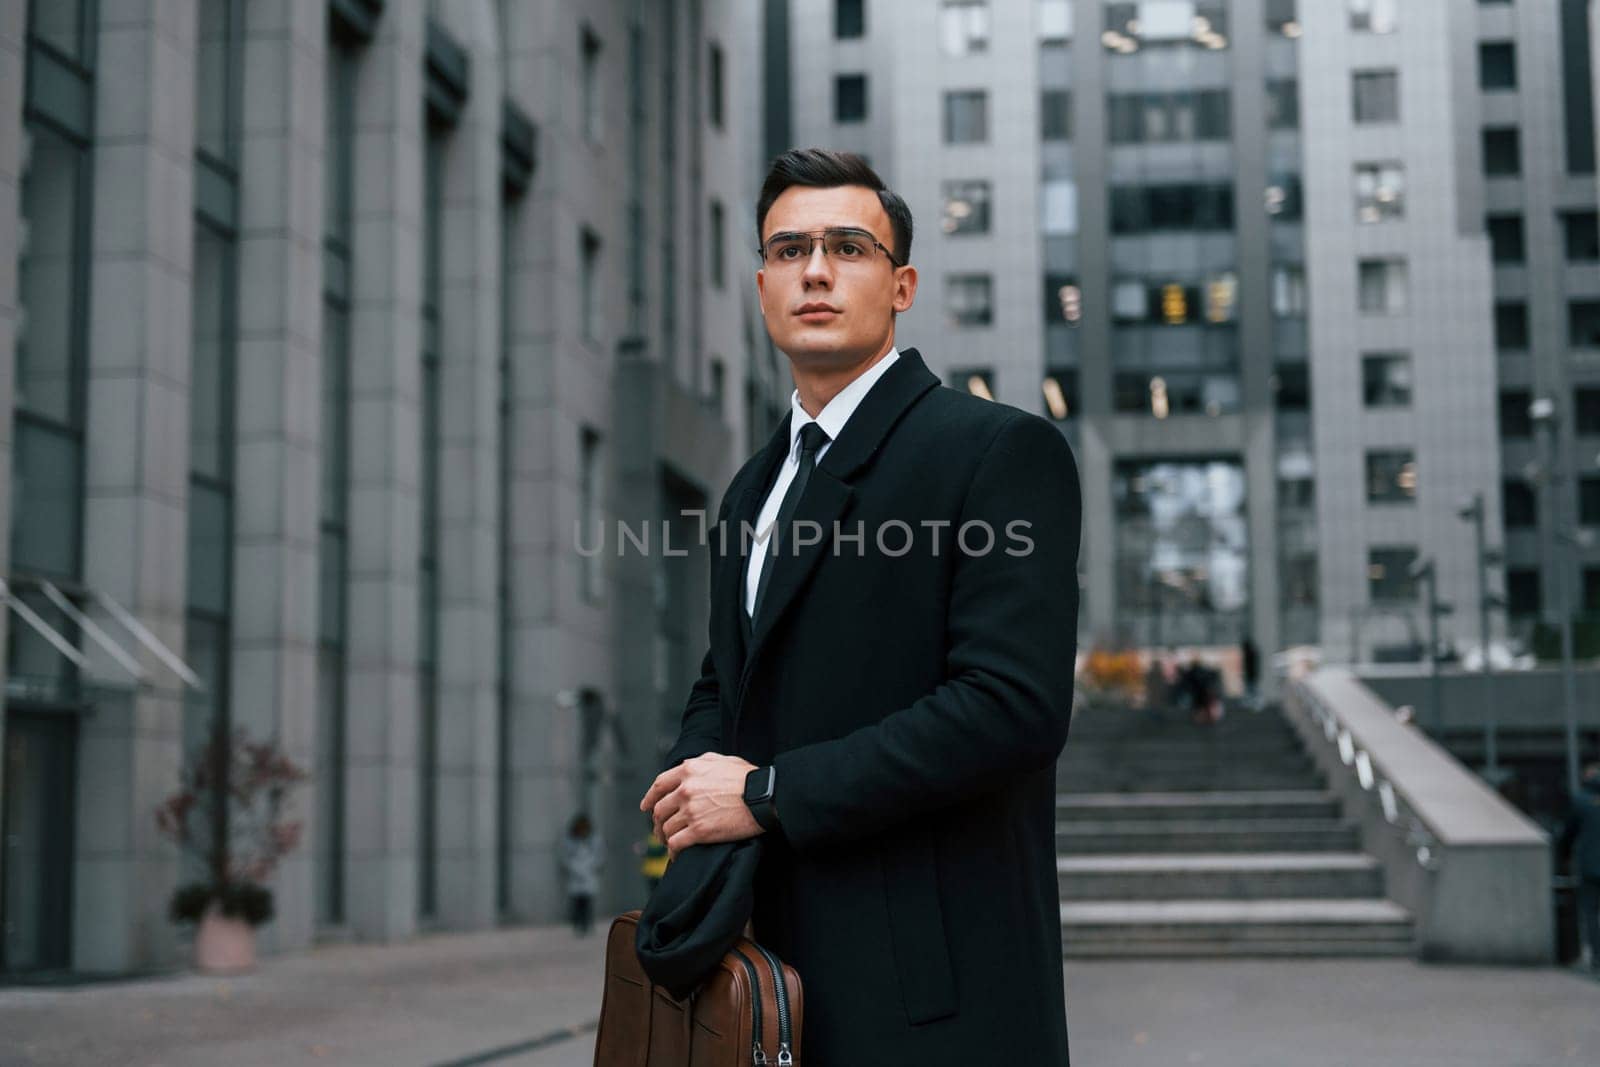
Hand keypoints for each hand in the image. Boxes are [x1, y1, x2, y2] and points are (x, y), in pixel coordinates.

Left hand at [639, 753, 762, 856]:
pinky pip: (676, 844)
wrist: (765, 798)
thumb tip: (689, 768)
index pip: (659, 785)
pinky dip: (673, 851)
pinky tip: (677, 855)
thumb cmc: (749, 778)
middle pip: (660, 809)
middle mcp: (686, 790)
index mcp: (690, 770)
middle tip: (660, 830)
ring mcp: (691, 811)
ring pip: (666, 828)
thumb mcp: (723, 760)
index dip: (650, 798)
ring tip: (670, 843)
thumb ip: (701, 763)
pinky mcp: (699, 831)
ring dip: (665, 838)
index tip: (646, 807)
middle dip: (657, 822)